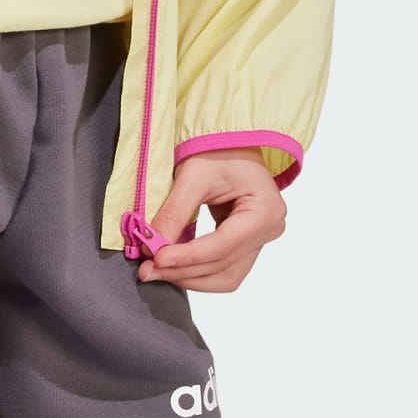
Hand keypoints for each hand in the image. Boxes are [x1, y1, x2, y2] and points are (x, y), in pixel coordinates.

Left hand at [137, 148, 285, 291]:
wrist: (230, 139)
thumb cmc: (218, 149)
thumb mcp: (193, 174)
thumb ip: (175, 211)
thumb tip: (152, 244)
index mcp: (265, 211)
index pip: (223, 246)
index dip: (188, 257)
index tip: (157, 260)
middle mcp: (269, 230)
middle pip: (225, 266)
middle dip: (184, 271)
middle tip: (149, 270)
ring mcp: (260, 239)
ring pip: (226, 275)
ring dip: (190, 278)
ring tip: (157, 272)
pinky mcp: (246, 243)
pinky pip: (224, 267)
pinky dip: (198, 271)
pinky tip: (173, 267)